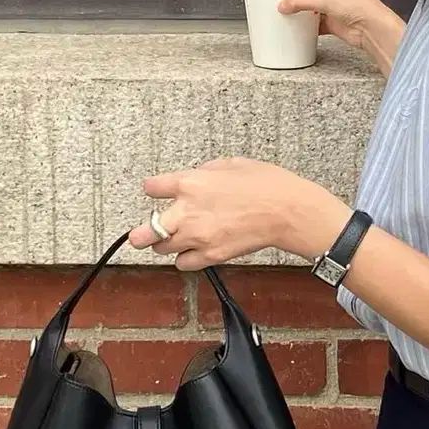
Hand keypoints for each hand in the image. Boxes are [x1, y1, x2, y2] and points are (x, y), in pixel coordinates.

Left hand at [128, 158, 351, 269]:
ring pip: (162, 249)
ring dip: (166, 243)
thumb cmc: (266, 184)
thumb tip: (196, 178)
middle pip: (145, 231)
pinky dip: (185, 259)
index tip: (156, 191)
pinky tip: (194, 250)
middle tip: (142, 233)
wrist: (287, 211)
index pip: (152, 188)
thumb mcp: (231, 164)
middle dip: (140, 233)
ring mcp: (198, 237)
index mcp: (191, 183)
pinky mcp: (211, 255)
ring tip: (177, 238)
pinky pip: (183, 264)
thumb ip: (205, 172)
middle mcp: (188, 212)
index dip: (154, 189)